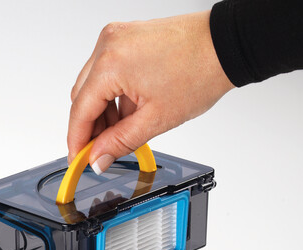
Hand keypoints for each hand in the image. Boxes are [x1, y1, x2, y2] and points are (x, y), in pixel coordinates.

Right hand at [68, 11, 233, 172]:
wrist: (225, 45)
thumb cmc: (200, 71)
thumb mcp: (155, 119)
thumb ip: (119, 142)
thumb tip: (98, 159)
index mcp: (111, 64)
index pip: (80, 110)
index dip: (77, 140)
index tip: (77, 159)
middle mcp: (108, 45)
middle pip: (82, 96)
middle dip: (90, 127)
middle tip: (100, 151)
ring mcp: (117, 38)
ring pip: (93, 84)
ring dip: (102, 111)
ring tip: (121, 131)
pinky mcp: (127, 37)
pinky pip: (107, 71)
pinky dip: (113, 93)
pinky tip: (128, 111)